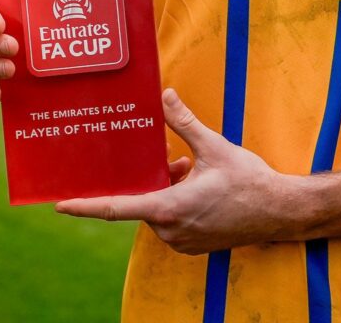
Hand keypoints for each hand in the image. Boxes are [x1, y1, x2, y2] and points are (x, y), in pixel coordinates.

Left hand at [56, 89, 300, 254]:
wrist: (279, 211)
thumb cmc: (247, 180)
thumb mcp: (214, 147)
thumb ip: (184, 123)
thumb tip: (164, 95)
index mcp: (169, 208)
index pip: (117, 209)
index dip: (86, 206)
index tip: (61, 204)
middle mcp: (170, 231)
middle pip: (144, 201)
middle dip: (154, 178)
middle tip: (177, 159)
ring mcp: (182, 242)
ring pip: (160, 209)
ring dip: (169, 188)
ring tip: (193, 168)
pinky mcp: (193, 244)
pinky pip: (174, 220)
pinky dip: (179, 201)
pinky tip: (201, 184)